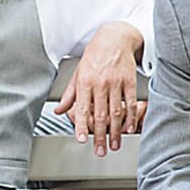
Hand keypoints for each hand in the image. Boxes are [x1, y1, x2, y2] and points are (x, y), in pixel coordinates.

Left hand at [55, 22, 144, 155]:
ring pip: (116, 112)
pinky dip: (130, 117)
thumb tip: (59, 110)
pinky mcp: (130, 81)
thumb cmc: (95, 55)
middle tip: (100, 151)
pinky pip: (130, 102)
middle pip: (100, 115)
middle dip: (100, 136)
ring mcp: (116, 82)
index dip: (80, 125)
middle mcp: (100, 83)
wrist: (115, 38)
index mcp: (85, 81)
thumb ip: (70, 94)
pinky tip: (128, 128)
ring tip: (114, 145)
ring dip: (115, 131)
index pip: (81, 108)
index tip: (81, 140)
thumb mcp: (78, 72)